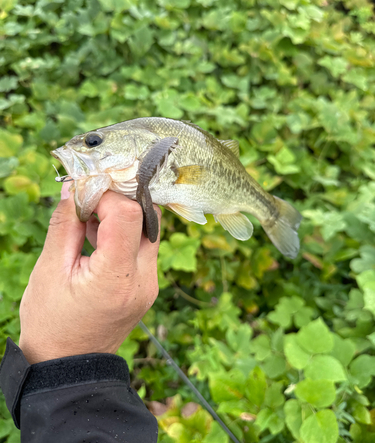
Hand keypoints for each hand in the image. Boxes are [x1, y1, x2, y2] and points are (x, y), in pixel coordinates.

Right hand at [19, 182, 159, 363]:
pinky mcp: (147, 286)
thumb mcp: (50, 271)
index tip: (83, 194)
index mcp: (117, 278)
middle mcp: (144, 280)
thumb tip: (75, 189)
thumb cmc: (51, 324)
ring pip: (148, 231)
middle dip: (119, 200)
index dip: (106, 195)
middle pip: (148, 218)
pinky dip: (124, 234)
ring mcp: (150, 284)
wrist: (69, 367)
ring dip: (122, 216)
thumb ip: (65, 225)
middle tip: (89, 201)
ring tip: (88, 221)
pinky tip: (97, 237)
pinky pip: (143, 248)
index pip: (130, 214)